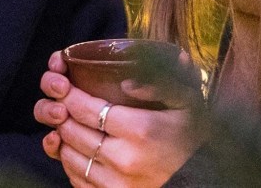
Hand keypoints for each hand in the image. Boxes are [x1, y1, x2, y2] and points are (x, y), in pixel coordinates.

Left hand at [35, 51, 203, 187]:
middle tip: (59, 99)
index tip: (63, 82)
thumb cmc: (191, 140)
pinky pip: (75, 178)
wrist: (201, 182)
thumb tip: (126, 82)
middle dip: (60, 110)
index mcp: (140, 130)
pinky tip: (75, 148)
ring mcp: (114, 184)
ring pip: (68, 155)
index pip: (86, 108)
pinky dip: (69, 161)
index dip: (68, 92)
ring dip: (62, 135)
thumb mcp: (187, 103)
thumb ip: (161, 84)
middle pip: (71, 129)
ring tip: (68, 121)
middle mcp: (122, 159)